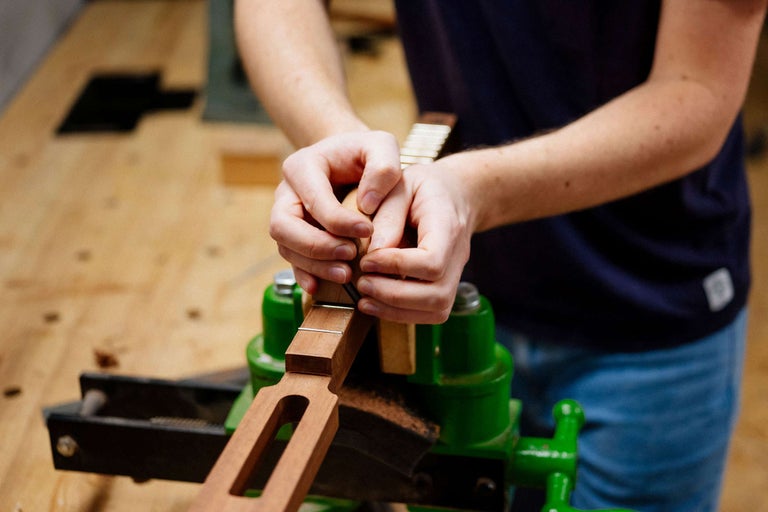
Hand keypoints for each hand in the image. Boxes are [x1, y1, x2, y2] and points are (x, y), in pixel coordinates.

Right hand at [269, 130, 401, 293]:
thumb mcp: (382, 146)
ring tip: (346, 274)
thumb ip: (383, 167)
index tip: (369, 230)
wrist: (354, 162)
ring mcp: (286, 216)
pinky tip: (320, 287)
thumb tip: (367, 205)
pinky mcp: (294, 237)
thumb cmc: (368, 154)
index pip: (313, 198)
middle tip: (351, 256)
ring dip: (314, 265)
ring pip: (286, 247)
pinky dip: (304, 275)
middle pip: (284, 226)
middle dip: (316, 246)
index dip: (339, 220)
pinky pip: (291, 260)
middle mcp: (286, 192)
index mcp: (302, 166)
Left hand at [355, 157, 476, 323]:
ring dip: (396, 310)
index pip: (432, 260)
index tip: (367, 260)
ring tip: (364, 297)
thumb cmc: (422, 188)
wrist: (453, 195)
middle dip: (393, 294)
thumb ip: (387, 217)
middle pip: (437, 293)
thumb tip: (373, 253)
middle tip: (361, 282)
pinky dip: (401, 314)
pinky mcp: (446, 288)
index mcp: (448, 225)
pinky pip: (431, 313)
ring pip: (437, 310)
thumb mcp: (400, 186)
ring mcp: (455, 275)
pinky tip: (375, 303)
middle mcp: (458, 255)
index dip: (397, 266)